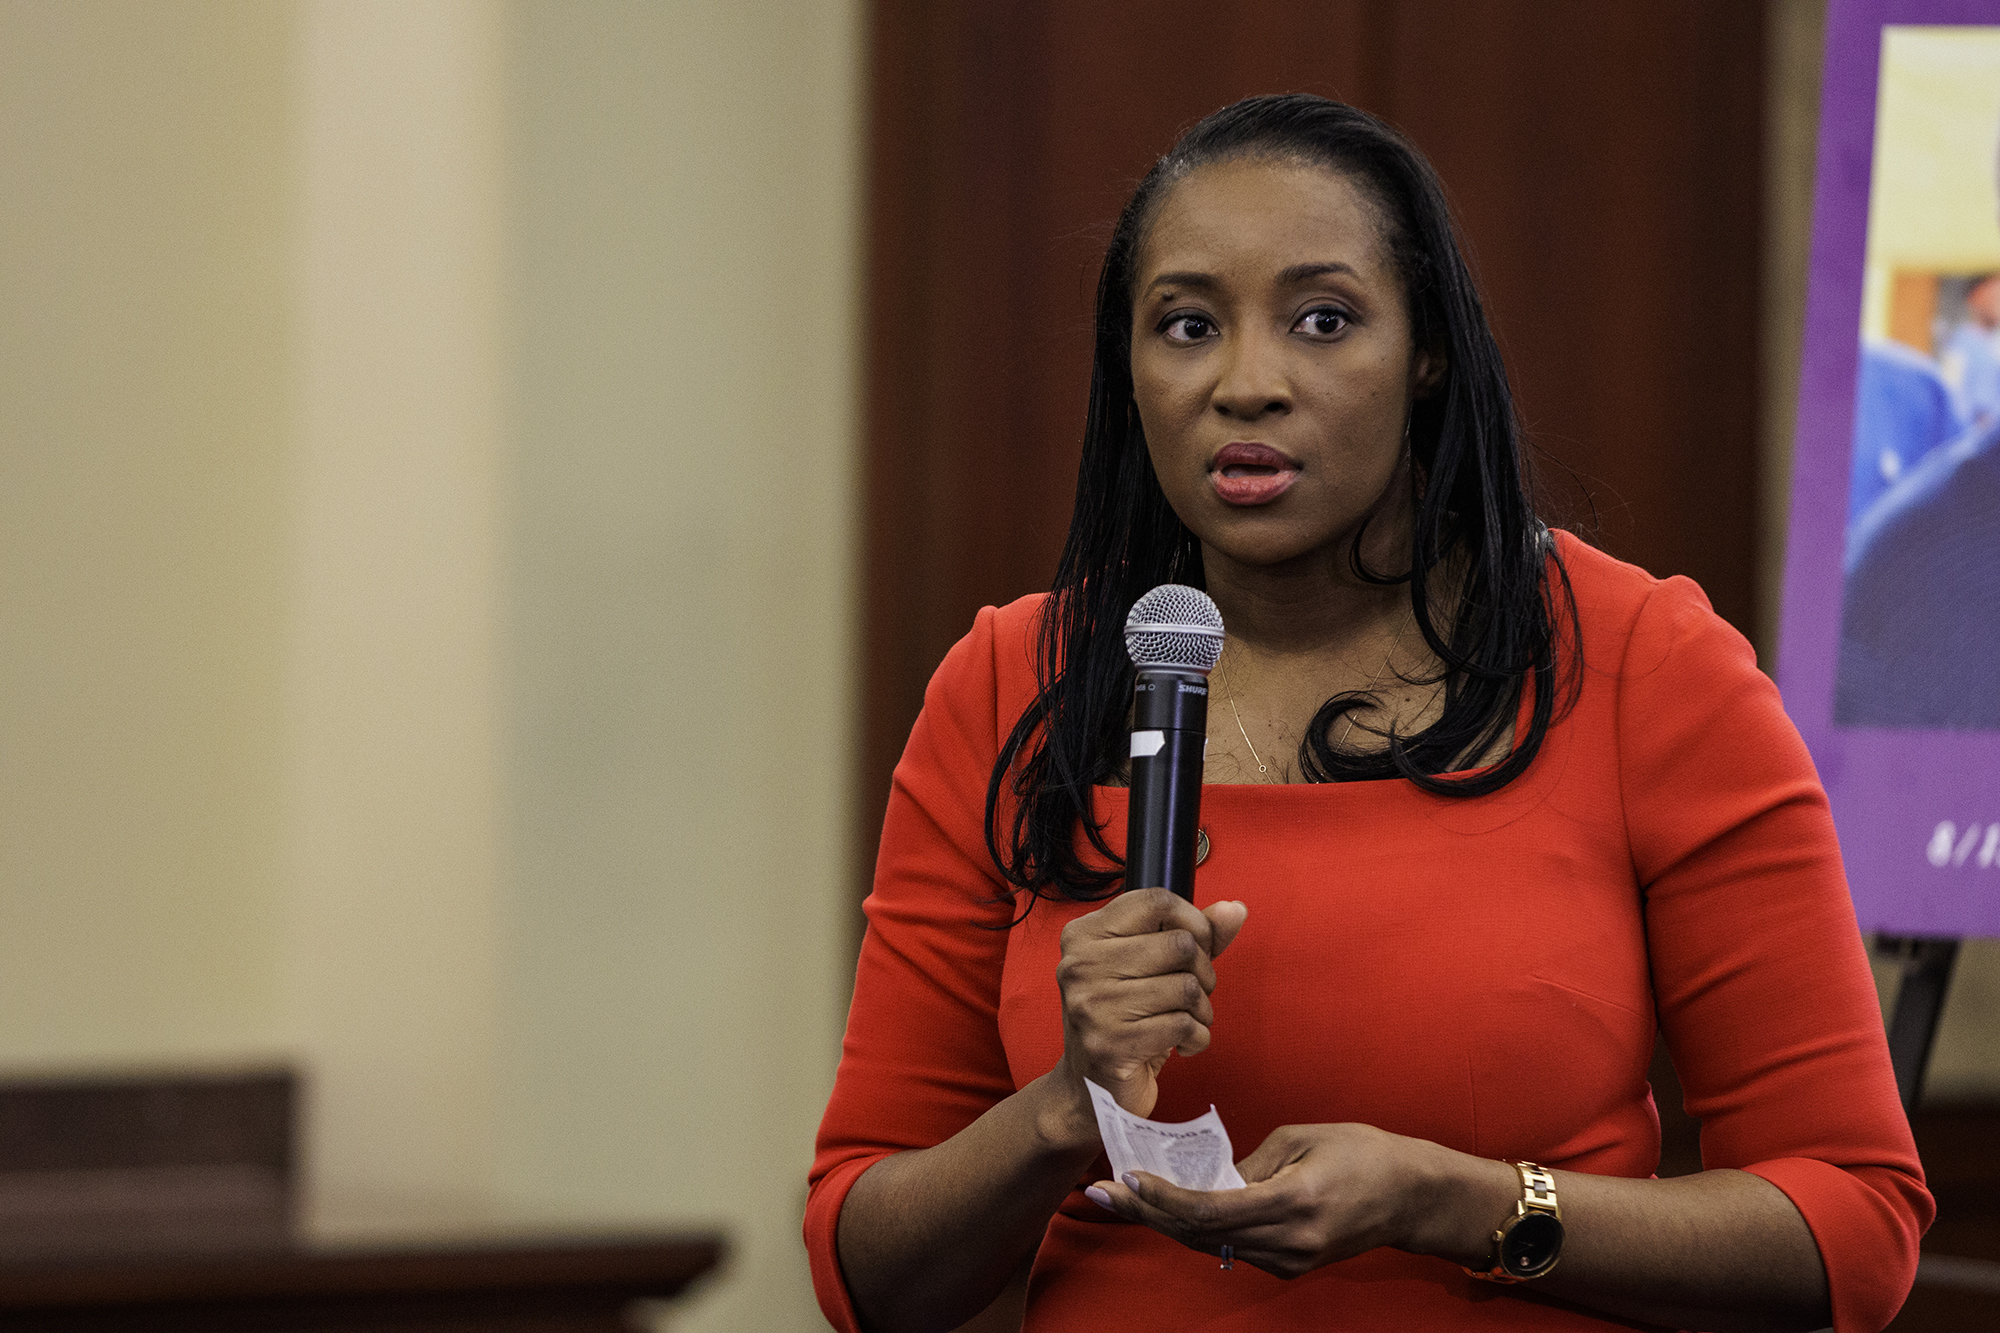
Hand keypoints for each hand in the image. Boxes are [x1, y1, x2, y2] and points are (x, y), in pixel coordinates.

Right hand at [1054, 888, 1247, 1118]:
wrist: (1091, 1087)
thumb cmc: (1127, 1019)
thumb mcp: (1154, 968)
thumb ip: (1194, 935)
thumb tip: (1235, 910)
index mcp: (1084, 934)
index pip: (1157, 900)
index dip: (1194, 922)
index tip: (1197, 947)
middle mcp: (1080, 964)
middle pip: (1180, 944)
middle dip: (1203, 973)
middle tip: (1190, 995)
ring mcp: (1092, 1005)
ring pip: (1186, 987)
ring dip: (1202, 1011)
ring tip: (1185, 1022)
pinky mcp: (1110, 1044)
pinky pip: (1184, 1026)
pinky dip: (1197, 1038)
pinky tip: (1180, 1045)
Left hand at [1088, 1123, 1479, 1278]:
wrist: (1413, 1197)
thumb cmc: (1363, 1153)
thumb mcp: (1301, 1139)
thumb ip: (1249, 1162)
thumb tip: (1208, 1177)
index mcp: (1291, 1202)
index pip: (1208, 1209)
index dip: (1160, 1198)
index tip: (1124, 1180)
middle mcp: (1287, 1242)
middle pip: (1198, 1234)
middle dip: (1144, 1213)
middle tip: (1098, 1193)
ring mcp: (1290, 1261)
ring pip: (1209, 1245)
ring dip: (1165, 1222)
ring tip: (1123, 1196)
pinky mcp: (1291, 1266)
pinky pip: (1232, 1247)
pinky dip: (1199, 1227)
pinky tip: (1171, 1205)